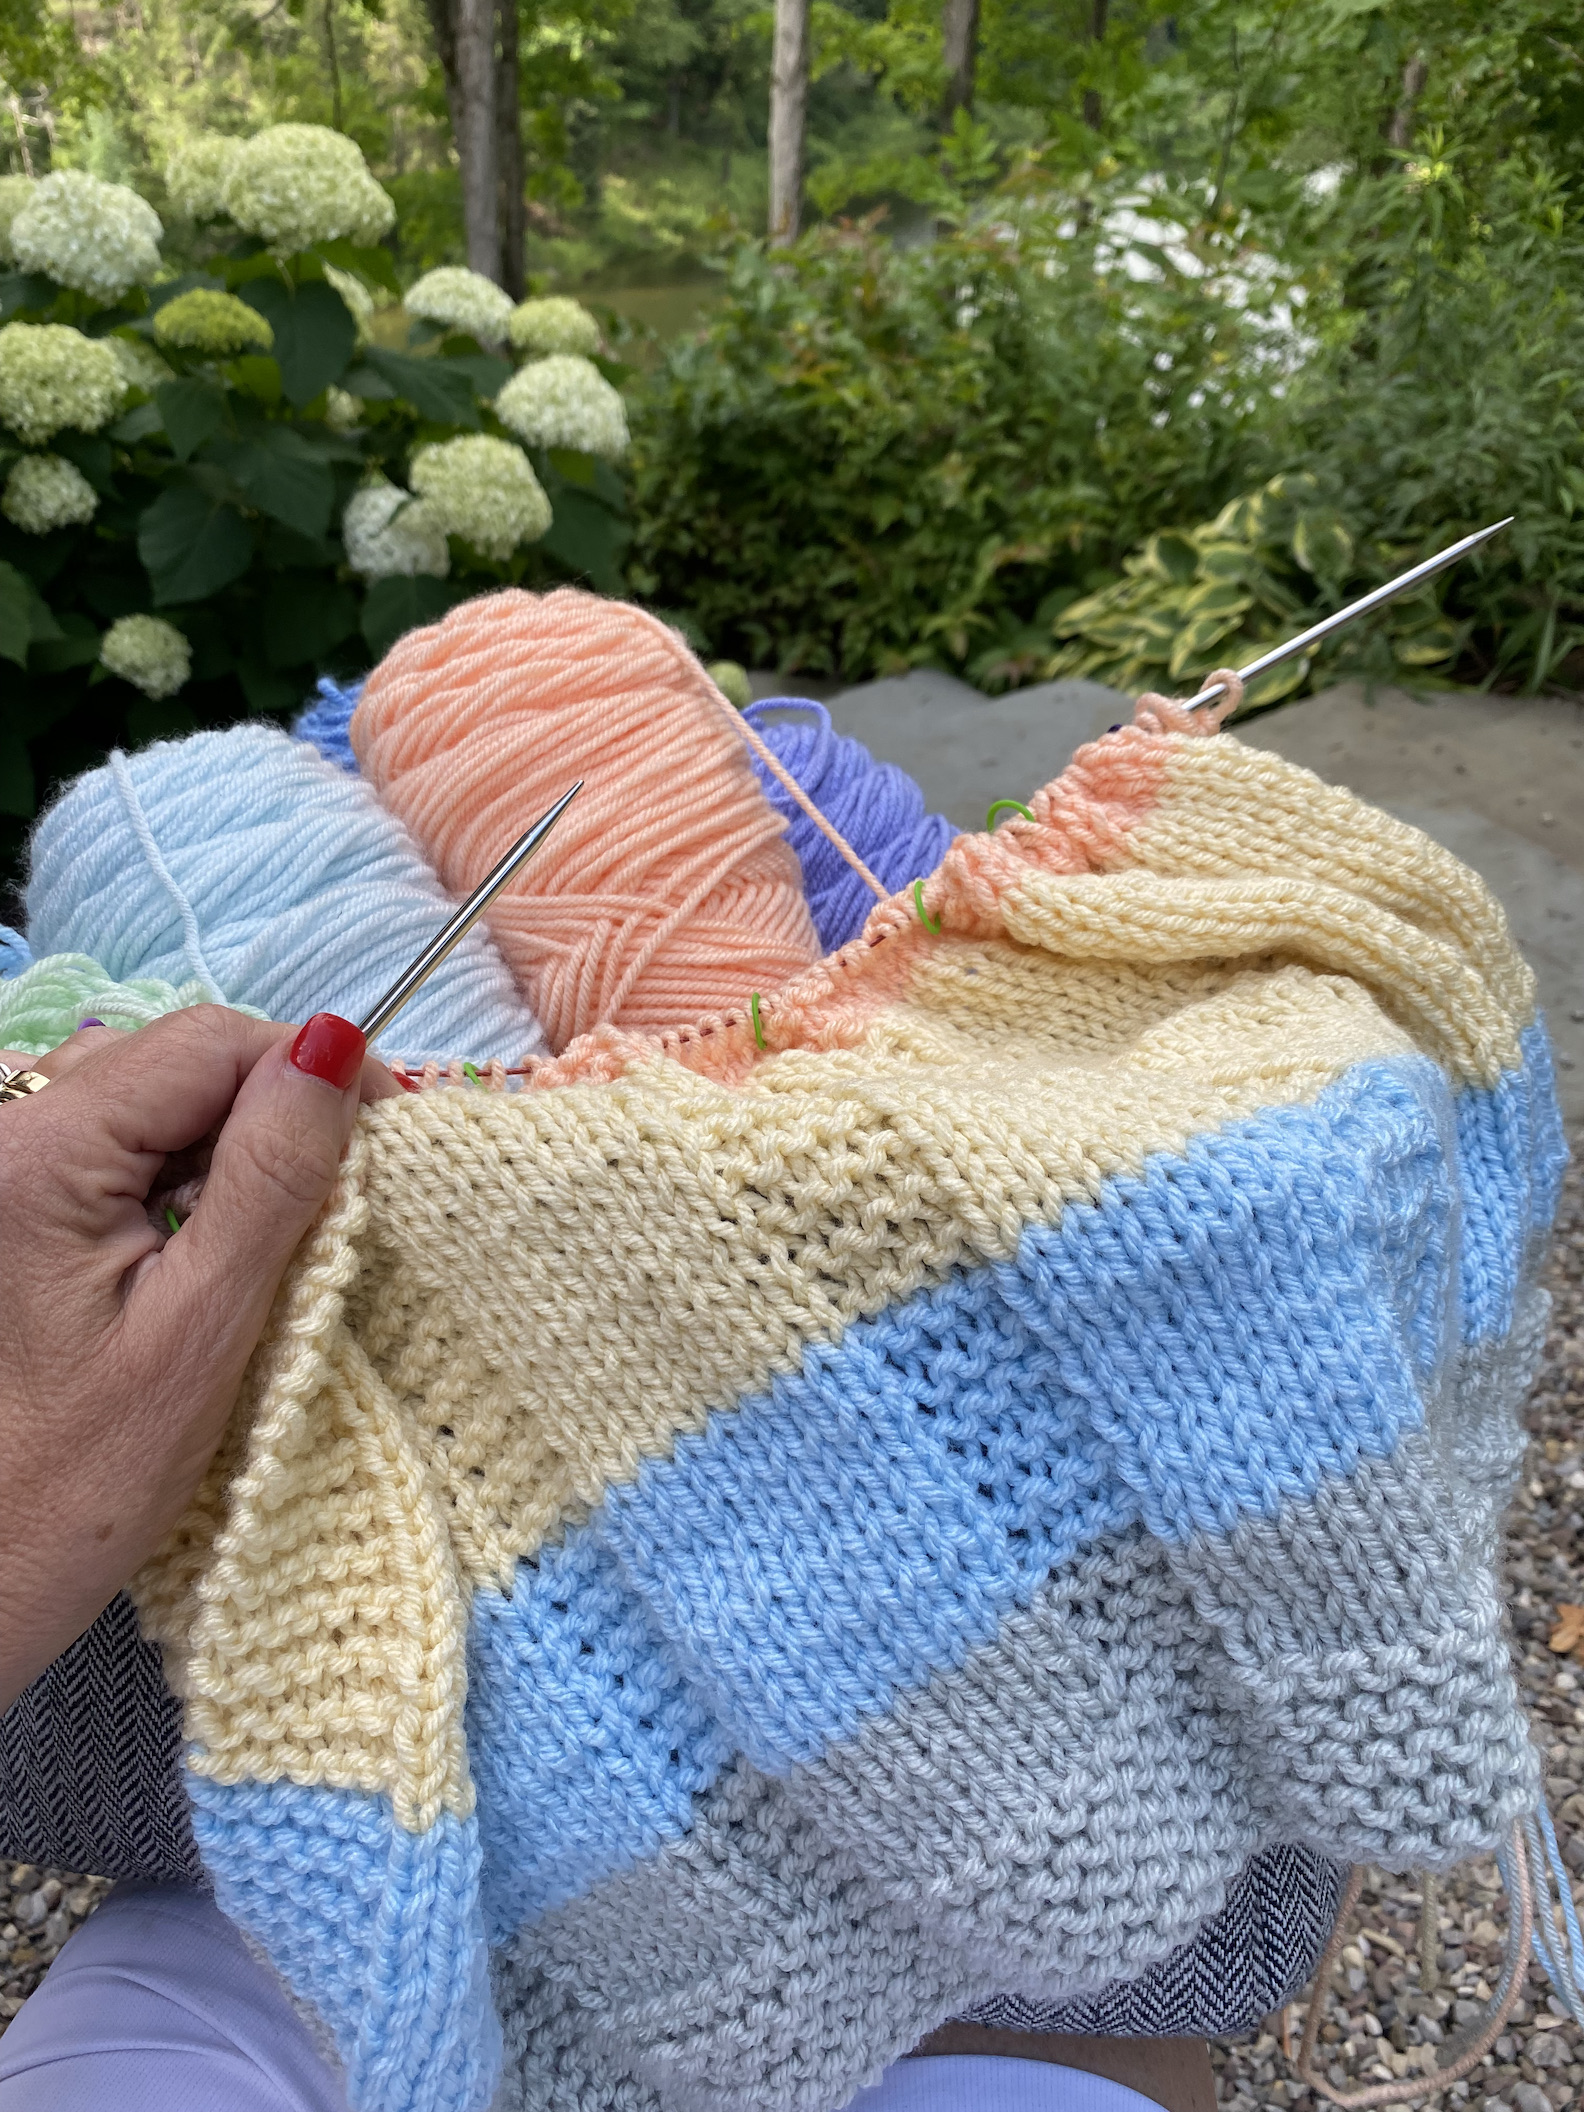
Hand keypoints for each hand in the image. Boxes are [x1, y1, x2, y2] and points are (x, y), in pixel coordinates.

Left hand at [0, 1007, 399, 1709]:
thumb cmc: (80, 1482)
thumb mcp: (205, 1325)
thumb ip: (274, 1174)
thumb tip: (336, 1044)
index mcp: (40, 1152)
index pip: (210, 1041)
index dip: (313, 1072)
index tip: (387, 1139)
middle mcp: (5, 1134)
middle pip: (176, 1059)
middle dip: (269, 1110)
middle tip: (337, 1200)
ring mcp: (0, 1169)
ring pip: (150, 1095)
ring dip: (225, 1143)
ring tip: (262, 1240)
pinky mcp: (9, 1205)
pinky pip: (113, 1143)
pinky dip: (176, 1175)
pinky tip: (196, 1253)